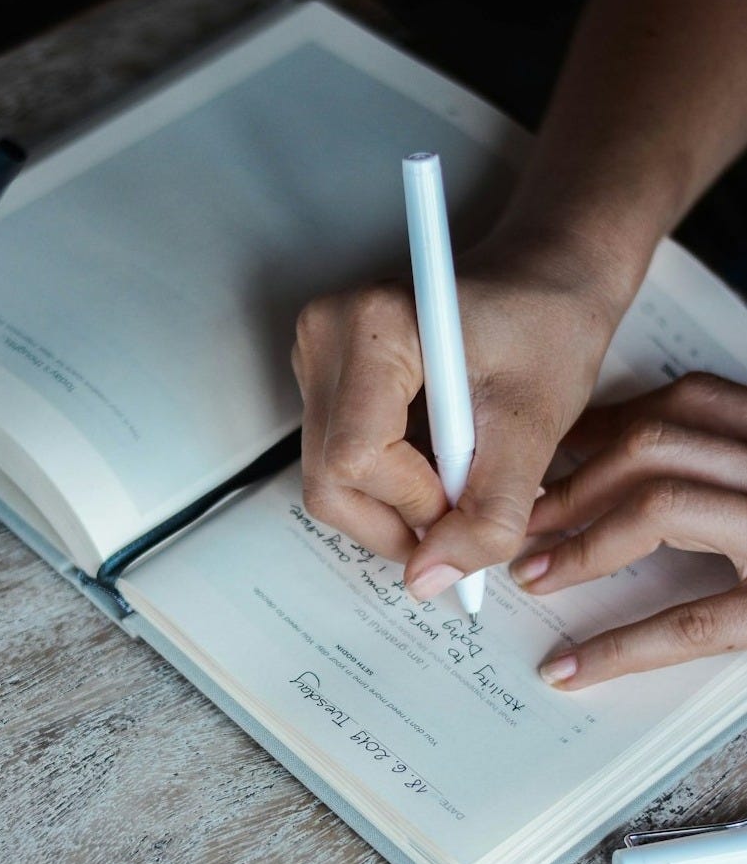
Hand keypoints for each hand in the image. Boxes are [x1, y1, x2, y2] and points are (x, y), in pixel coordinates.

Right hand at [291, 242, 620, 595]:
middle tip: (468, 510)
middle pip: (330, 480)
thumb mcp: (533, 429)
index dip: (416, 505)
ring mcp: (316, 357)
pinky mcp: (323, 377)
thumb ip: (488, 514)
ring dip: (399, 502)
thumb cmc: (548, 329)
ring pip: (330, 481)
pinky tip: (439, 455)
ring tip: (462, 472)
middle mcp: (324, 336)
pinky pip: (338, 462)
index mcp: (370, 326)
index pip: (357, 460)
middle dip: (401, 517)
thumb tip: (429, 582)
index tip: (475, 500)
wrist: (546, 281)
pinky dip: (392, 481)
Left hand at [510, 373, 746, 687]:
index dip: (601, 430)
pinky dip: (623, 646)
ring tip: (536, 577)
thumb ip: (729, 460)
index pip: (681, 404)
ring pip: (664, 503)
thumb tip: (629, 457)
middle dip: (574, 482)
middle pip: (656, 444)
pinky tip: (575, 668)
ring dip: (585, 541)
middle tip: (527, 522)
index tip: (551, 460)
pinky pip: (696, 621)